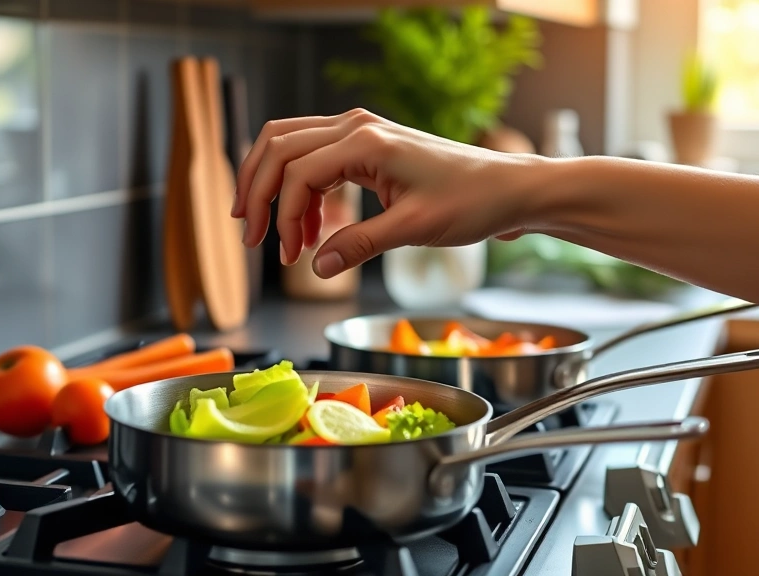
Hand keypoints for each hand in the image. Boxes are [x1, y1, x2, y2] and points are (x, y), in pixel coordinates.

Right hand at [233, 109, 549, 278]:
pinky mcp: (368, 145)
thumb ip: (361, 244)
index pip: (298, 174)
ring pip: (291, 145)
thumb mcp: (414, 229)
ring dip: (271, 183)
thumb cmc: (471, 202)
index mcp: (365, 141)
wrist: (507, 189)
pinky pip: (316, 157)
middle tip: (251, 236)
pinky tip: (312, 225)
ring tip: (268, 230)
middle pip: (279, 146)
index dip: (284, 218)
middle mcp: (357, 127)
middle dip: (257, 190)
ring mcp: (361, 131)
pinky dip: (302, 188)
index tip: (289, 256)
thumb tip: (318, 266)